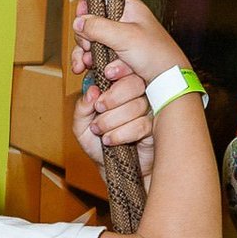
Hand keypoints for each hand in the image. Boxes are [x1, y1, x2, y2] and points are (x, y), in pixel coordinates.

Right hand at [71, 0, 187, 85]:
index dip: (87, 7)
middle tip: (87, 49)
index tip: (80, 21)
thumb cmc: (155, 54)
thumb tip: (77, 22)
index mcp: (128, 8)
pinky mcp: (117, 56)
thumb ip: (99, 27)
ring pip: (92, 42)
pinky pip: (98, 57)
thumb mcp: (125, 37)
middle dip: (84, 38)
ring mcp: (119, 40)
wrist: (167, 80)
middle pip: (91, 22)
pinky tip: (90, 71)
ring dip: (86, 54)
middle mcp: (122, 22)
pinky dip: (92, 64)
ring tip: (84, 66)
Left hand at [71, 62, 153, 183]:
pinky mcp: (155, 128)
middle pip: (134, 82)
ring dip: (113, 120)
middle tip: (99, 109)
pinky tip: (110, 140)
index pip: (124, 67)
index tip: (105, 76)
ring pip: (137, 105)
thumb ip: (82, 108)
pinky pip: (141, 125)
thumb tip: (92, 91)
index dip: (116, 68)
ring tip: (100, 131)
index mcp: (119, 87)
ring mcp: (149, 110)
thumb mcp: (82, 126)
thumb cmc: (97, 144)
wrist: (111, 169)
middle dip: (112, 98)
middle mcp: (137, 95)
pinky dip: (121, 134)